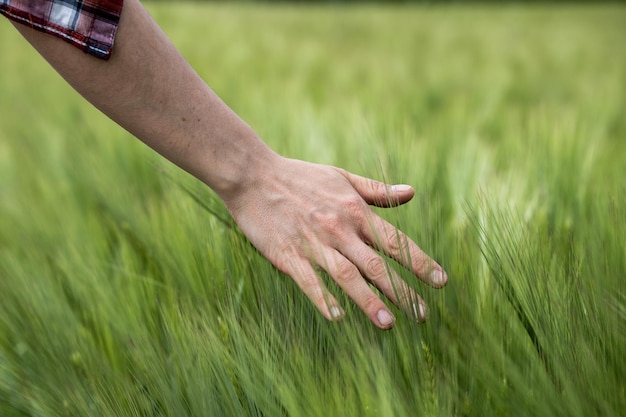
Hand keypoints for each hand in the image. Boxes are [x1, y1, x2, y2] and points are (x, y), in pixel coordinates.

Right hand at [223, 156, 447, 328]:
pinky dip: (323, 298)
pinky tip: (337, 317)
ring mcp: (313, 243)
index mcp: (355, 211)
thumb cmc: (300, 176)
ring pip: (347, 276)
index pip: (395, 241)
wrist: (254, 175)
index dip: (420, 262)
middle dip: (401, 290)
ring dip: (368, 300)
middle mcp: (339, 229)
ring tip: (388, 323)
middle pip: (376, 264)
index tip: (441, 282)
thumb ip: (377, 190)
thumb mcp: (342, 177)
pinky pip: (309, 281)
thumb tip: (412, 192)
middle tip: (422, 315)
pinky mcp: (287, 255)